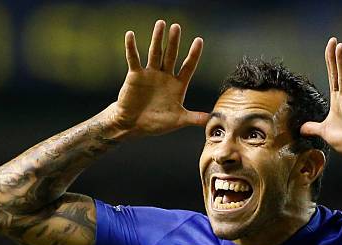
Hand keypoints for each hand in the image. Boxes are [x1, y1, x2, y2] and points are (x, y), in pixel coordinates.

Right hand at [108, 20, 208, 136]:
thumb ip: (193, 118)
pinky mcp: (136, 75)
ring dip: (157, 39)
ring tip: (161, 24)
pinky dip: (131, 47)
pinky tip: (130, 34)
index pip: (188, 67)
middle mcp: (165, 76)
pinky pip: (133, 59)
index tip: (199, 40)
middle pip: (171, 56)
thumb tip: (210, 120)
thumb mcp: (177, 120)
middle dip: (174, 42)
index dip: (193, 54)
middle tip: (177, 27)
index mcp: (177, 85)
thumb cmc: (155, 123)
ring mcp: (150, 74)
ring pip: (155, 53)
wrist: (133, 125)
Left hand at [300, 38, 341, 162]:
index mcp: (337, 101)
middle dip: (335, 57)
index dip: (330, 62)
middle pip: (338, 74)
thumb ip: (313, 127)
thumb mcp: (325, 132)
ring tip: (341, 48)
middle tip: (334, 40)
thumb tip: (301, 128)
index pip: (332, 77)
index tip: (330, 46)